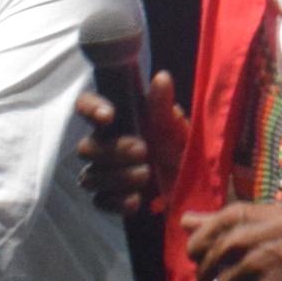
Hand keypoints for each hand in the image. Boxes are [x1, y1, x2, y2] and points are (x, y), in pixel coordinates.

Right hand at [76, 69, 186, 214]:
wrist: (196, 188)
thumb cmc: (182, 150)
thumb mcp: (178, 130)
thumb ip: (165, 109)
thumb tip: (161, 78)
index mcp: (119, 121)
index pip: (87, 105)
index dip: (89, 108)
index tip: (109, 116)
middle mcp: (107, 145)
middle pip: (85, 147)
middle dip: (113, 151)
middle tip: (143, 151)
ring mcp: (105, 173)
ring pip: (89, 176)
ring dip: (116, 177)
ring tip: (146, 175)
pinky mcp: (111, 197)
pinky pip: (99, 201)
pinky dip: (116, 202)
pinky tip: (136, 201)